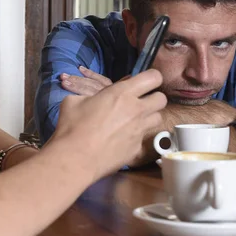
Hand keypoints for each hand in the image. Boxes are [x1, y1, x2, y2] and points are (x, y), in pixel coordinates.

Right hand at [48, 69, 166, 180]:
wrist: (75, 158)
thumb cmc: (72, 127)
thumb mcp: (75, 101)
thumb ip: (92, 95)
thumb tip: (96, 98)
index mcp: (122, 93)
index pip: (153, 77)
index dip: (151, 78)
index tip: (143, 83)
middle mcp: (136, 110)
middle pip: (162, 99)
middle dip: (153, 98)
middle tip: (140, 102)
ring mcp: (139, 130)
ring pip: (158, 118)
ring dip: (148, 117)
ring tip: (134, 120)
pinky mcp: (137, 148)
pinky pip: (144, 138)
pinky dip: (136, 137)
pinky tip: (123, 140)